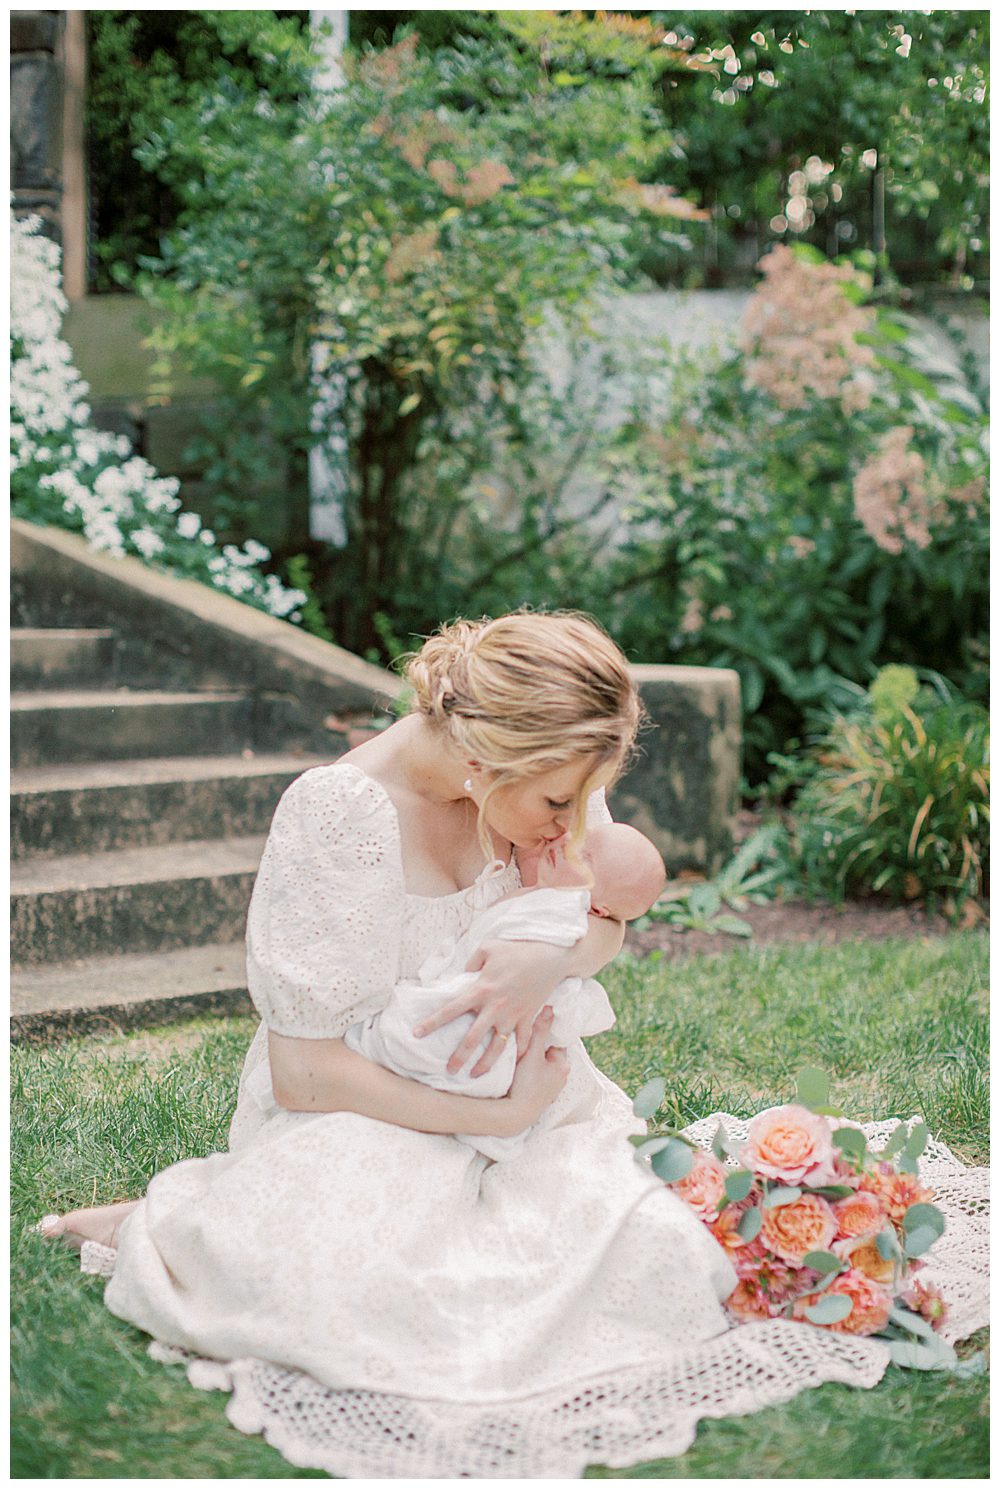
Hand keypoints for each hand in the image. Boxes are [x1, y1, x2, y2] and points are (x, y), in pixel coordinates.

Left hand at [412, 937, 571, 1076]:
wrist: (551, 957)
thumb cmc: (517, 950)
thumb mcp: (488, 947)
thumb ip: (471, 962)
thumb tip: (464, 975)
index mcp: (481, 989)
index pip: (451, 1009)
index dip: (432, 1022)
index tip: (417, 1033)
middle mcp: (495, 1007)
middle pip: (472, 1038)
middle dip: (458, 1057)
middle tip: (448, 1070)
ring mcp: (513, 1015)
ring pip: (497, 1047)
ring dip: (486, 1064)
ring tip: (475, 1075)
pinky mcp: (528, 1017)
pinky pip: (523, 1041)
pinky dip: (519, 1053)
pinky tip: (512, 1063)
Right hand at [500, 1011, 568, 1133]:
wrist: (515, 1115)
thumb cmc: (526, 1084)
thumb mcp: (532, 1054)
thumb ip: (540, 1031)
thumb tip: (550, 1008)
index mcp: (563, 1065)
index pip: (556, 1041)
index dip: (544, 1032)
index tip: (532, 1024)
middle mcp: (561, 1078)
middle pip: (548, 1053)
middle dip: (537, 1046)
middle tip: (522, 1037)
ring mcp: (550, 1089)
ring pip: (541, 1066)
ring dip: (532, 1060)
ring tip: (519, 1053)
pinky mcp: (540, 1097)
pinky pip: (536, 1078)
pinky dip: (530, 1073)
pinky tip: (519, 1070)